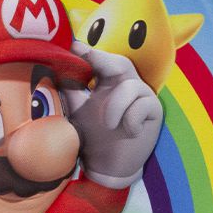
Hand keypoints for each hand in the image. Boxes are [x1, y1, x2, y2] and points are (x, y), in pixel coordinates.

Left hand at [64, 42, 163, 188]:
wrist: (108, 166)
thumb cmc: (94, 136)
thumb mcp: (79, 111)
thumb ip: (71, 91)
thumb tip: (58, 70)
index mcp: (107, 83)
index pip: (100, 62)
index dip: (89, 52)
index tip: (75, 46)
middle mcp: (125, 86)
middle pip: (121, 63)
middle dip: (105, 59)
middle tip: (90, 57)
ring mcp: (142, 97)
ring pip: (130, 86)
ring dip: (116, 105)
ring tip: (110, 124)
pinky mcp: (154, 111)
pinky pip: (143, 105)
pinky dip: (132, 120)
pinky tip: (129, 132)